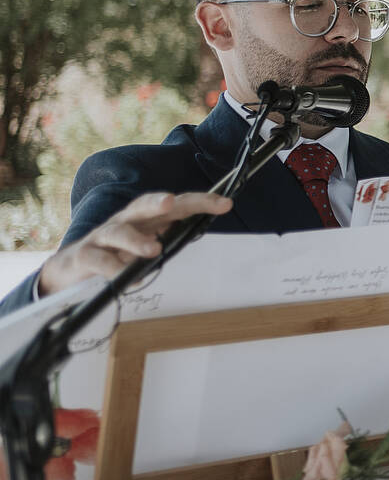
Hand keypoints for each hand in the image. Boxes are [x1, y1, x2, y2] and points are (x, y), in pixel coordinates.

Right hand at [37, 191, 233, 294]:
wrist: (71, 269)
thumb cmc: (117, 254)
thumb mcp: (145, 246)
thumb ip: (168, 240)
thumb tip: (196, 233)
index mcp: (146, 218)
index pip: (175, 206)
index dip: (199, 202)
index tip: (225, 203)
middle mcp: (125, 221)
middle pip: (143, 205)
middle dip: (158, 201)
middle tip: (171, 202)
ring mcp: (103, 236)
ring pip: (118, 231)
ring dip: (136, 240)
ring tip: (153, 249)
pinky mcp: (84, 255)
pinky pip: (98, 260)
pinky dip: (112, 269)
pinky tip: (125, 277)